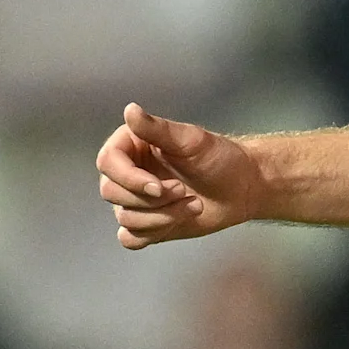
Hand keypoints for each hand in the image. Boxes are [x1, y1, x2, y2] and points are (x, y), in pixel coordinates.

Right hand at [98, 103, 268, 247]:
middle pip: (111, 192)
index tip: (159, 186)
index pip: (108, 162)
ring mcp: (134, 201)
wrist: (240, 188)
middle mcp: (126, 173)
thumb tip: (130, 110)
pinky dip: (152, 233)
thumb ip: (157, 128)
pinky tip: (178, 219)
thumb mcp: (190, 140)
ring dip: (163, 216)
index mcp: (131, 146)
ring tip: (194, 204)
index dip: (129, 179)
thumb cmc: (218, 157)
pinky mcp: (145, 225)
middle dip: (152, 200)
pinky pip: (130, 239)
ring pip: (125, 218)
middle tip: (184, 191)